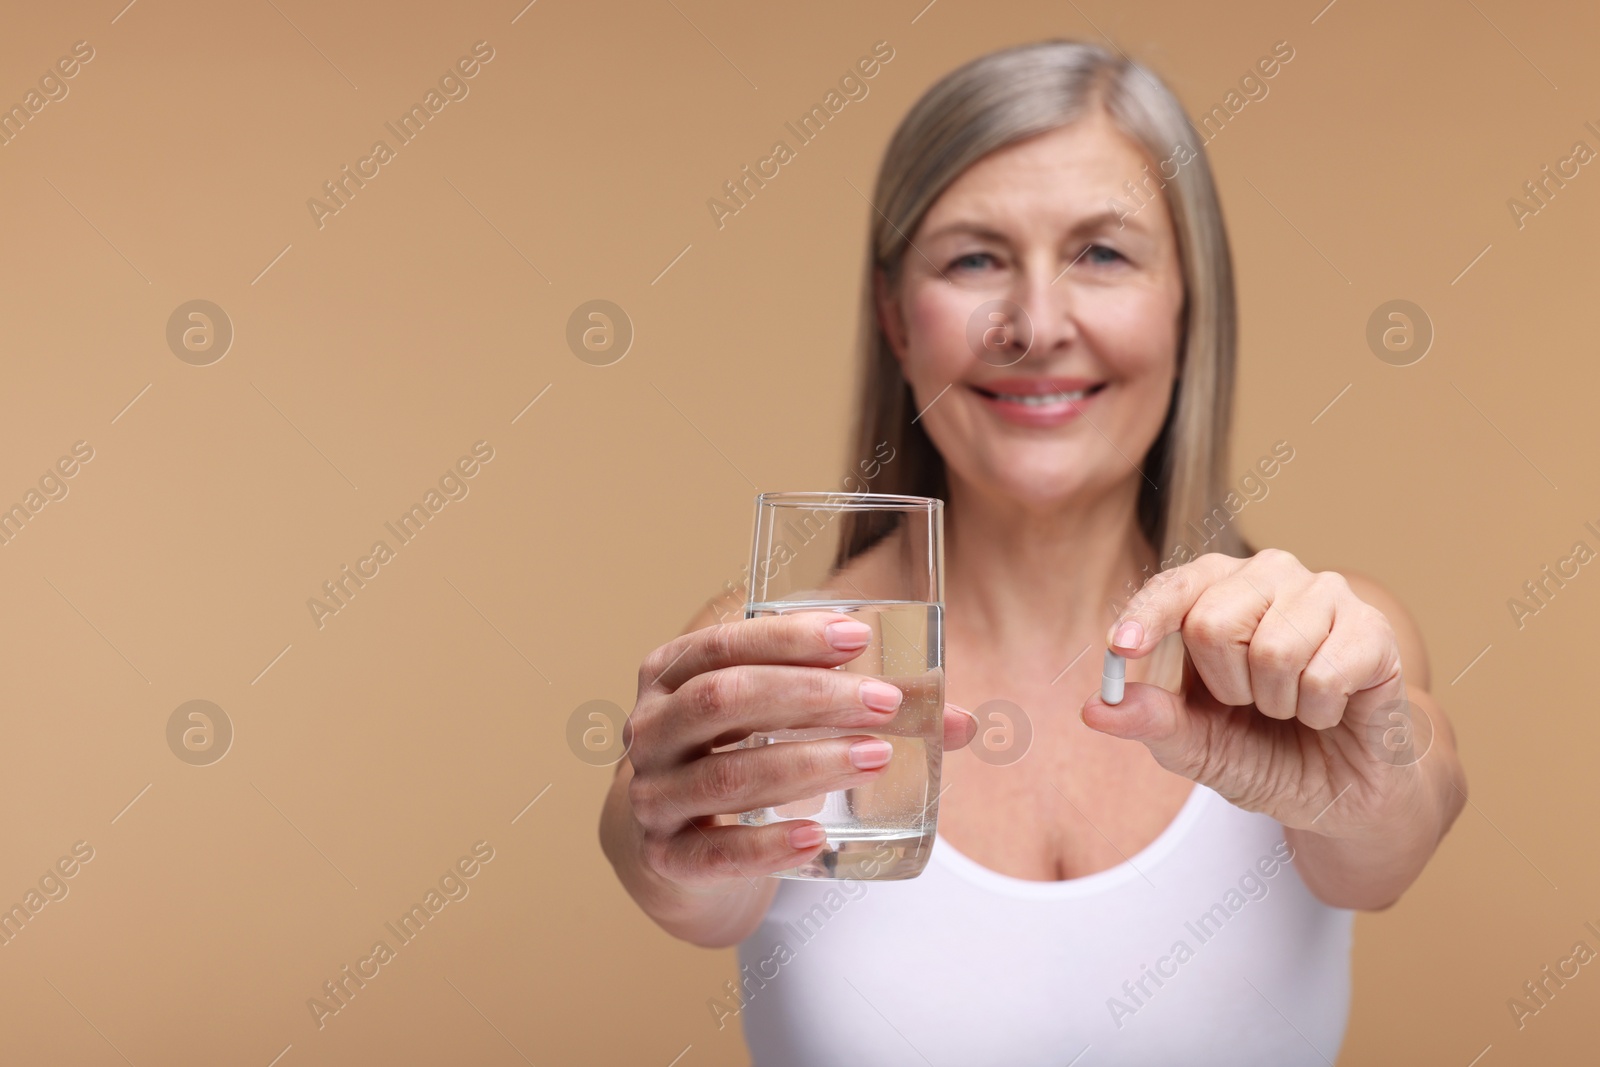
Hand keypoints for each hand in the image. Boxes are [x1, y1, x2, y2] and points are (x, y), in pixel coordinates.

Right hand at [624, 612, 976, 888]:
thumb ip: (858, 707)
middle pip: (722, 700)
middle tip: (886, 702)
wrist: (678, 846)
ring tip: (876, 758)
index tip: (859, 636)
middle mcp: (650, 731)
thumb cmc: (739, 756)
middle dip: (810, 696)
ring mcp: (653, 797)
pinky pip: (715, 853)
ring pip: (724, 776)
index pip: (722, 643)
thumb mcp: (780, 719)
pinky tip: (815, 837)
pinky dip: (767, 846)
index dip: (789, 638)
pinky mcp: (669, 859)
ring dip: (806, 764)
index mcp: (670, 675)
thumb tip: (963, 721)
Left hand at [1081, 549, 1427, 836]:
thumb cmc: (1264, 752)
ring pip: (1273, 650)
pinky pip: (1324, 676)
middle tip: (1252, 703)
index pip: (1174, 587)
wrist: (1341, 790)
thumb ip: (1150, 722)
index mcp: (1217, 590)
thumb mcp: (1196, 746)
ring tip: (1293, 705)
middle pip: (1213, 623)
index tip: (1122, 648)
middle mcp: (1270, 576)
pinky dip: (1319, 712)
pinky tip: (1331, 709)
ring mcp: (1325, 594)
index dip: (1146, 616)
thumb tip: (1094, 708)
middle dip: (1226, 687)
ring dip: (1277, 702)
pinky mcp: (1373, 628)